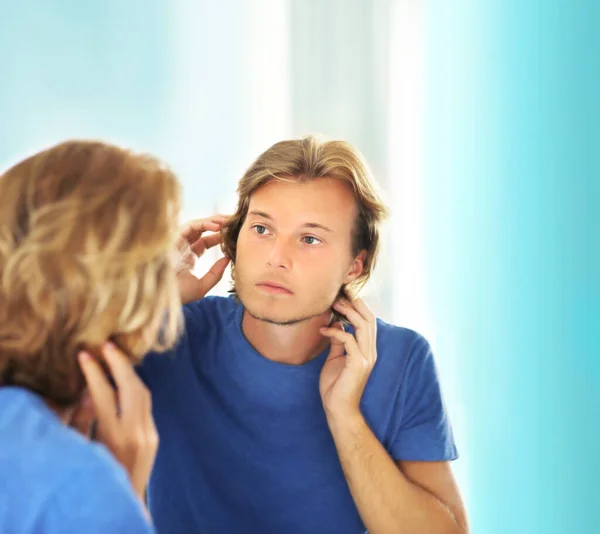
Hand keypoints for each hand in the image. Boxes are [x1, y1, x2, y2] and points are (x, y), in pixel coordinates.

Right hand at [77, 342, 157, 500]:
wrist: (124, 505)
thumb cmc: (96, 480)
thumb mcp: (82, 452)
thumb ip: (84, 422)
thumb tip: (88, 391)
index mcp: (114, 438)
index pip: (105, 395)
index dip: (94, 372)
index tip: (85, 355)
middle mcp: (136, 434)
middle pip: (131, 387)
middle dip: (119, 363)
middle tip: (106, 345)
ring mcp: (149, 435)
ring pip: (144, 392)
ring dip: (129, 372)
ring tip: (114, 357)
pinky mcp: (155, 437)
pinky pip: (146, 405)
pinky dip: (135, 388)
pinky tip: (124, 380)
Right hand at [176, 215, 230, 304]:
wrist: (162, 298)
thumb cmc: (179, 295)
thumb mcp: (202, 286)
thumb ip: (216, 273)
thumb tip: (228, 259)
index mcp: (189, 257)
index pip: (206, 241)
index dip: (220, 236)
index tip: (234, 234)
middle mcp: (183, 247)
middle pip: (202, 229)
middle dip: (218, 224)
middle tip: (234, 221)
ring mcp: (177, 242)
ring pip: (196, 225)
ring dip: (212, 221)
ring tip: (227, 221)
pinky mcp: (173, 239)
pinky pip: (189, 226)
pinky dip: (203, 223)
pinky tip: (216, 227)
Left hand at [319, 297, 376, 418]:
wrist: (338, 409)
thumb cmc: (335, 385)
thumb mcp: (336, 358)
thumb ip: (339, 342)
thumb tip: (338, 324)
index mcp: (367, 350)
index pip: (369, 322)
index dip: (359, 307)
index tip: (344, 296)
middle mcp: (370, 352)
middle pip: (369, 320)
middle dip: (355, 305)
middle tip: (339, 296)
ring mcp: (366, 358)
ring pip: (364, 326)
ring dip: (349, 312)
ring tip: (334, 305)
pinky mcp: (358, 364)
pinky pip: (349, 340)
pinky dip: (336, 332)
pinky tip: (323, 331)